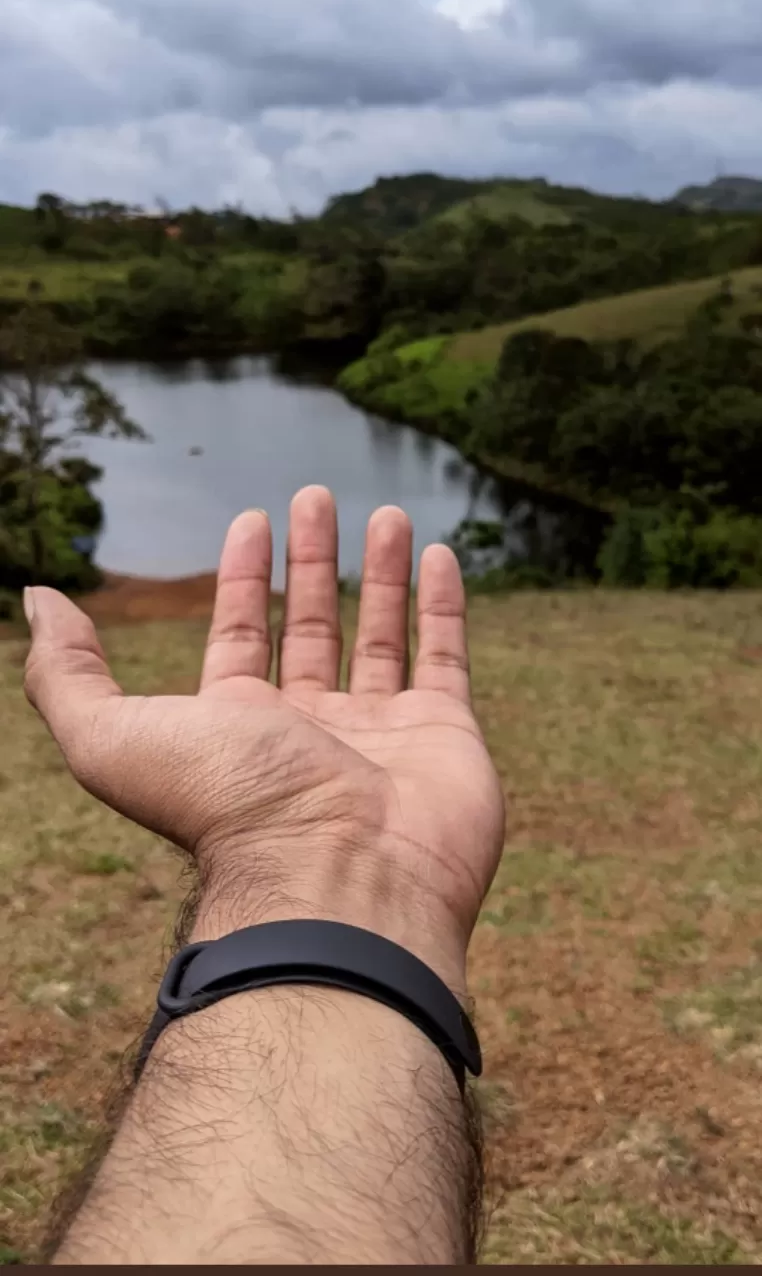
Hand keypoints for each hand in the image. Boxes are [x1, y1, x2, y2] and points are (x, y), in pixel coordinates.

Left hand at [24, 488, 504, 993]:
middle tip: (315, 498)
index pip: (239, 637)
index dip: (240, 578)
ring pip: (380, 636)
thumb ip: (67, 674)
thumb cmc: (226, 808)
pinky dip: (442, 604)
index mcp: (237, 729)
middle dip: (310, 561)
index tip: (252, 520)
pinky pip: (445, 657)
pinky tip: (437, 553)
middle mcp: (309, 731)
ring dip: (378, 572)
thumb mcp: (113, 736)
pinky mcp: (445, 735)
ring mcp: (381, 733)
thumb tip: (39, 600)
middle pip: (308, 628)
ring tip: (382, 511)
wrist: (338, 880)